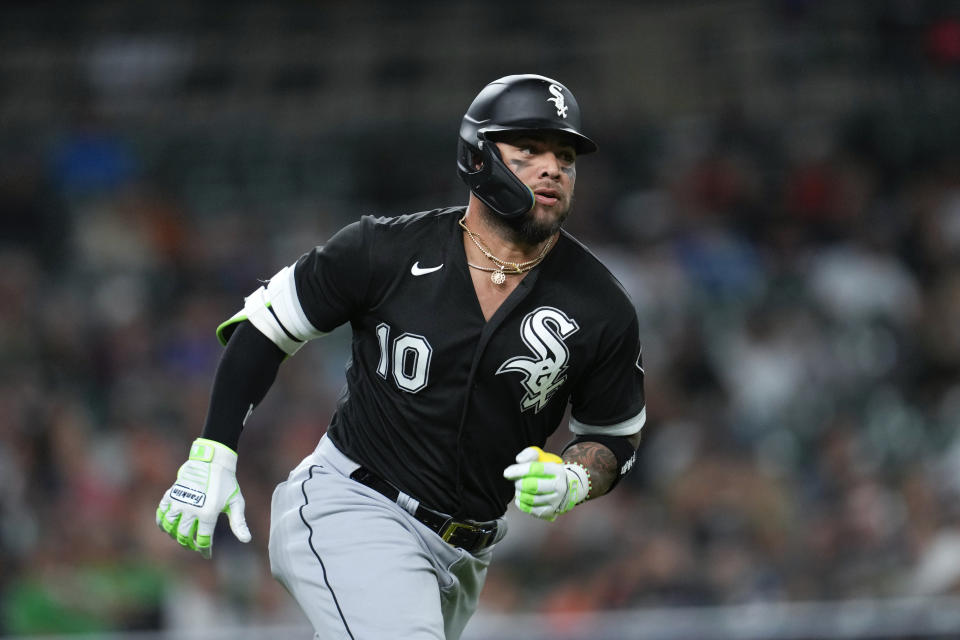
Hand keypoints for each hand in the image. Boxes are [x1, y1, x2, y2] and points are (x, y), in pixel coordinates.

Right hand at [156, 438, 250, 557]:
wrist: (212, 461)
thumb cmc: (227, 483)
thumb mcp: (236, 502)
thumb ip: (239, 523)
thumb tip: (246, 540)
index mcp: (208, 514)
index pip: (203, 540)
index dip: (204, 550)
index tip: (206, 554)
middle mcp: (191, 510)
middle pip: (184, 536)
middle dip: (188, 544)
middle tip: (193, 545)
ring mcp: (179, 502)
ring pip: (170, 527)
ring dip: (174, 535)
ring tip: (181, 537)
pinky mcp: (171, 494)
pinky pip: (161, 512)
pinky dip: (162, 522)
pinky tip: (166, 527)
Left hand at [502, 446, 589, 521]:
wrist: (564, 488)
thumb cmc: (548, 472)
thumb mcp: (542, 458)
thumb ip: (530, 454)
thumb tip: (519, 460)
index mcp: (557, 470)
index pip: (535, 469)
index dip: (519, 471)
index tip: (507, 473)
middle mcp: (559, 486)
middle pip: (532, 485)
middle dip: (518, 483)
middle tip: (516, 481)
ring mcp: (556, 501)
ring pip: (530, 498)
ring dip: (519, 493)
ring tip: (520, 489)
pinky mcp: (550, 512)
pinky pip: (530, 509)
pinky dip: (521, 503)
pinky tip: (522, 497)